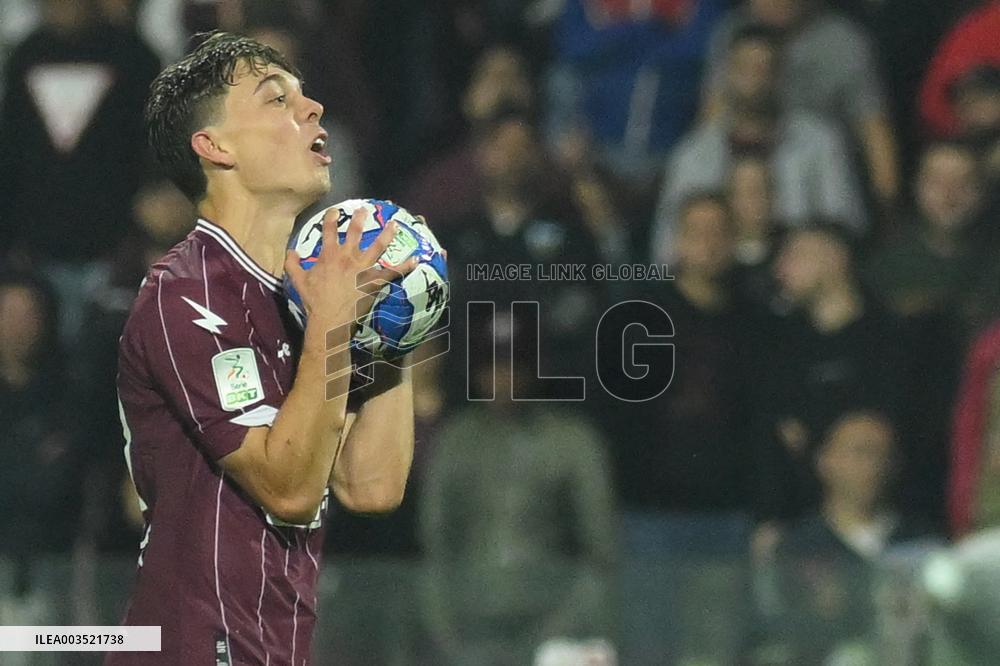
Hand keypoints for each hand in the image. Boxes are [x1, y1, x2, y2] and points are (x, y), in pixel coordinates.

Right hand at [284, 207, 417, 332]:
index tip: (335, 211)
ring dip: (387, 234)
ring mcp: (363, 268)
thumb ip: (292, 263)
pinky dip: (405, 266)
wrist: (329, 318)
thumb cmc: (314, 300)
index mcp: (329, 255)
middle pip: (355, 233)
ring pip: (378, 246)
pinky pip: (393, 272)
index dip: (331, 219)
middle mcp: (348, 257)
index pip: (329, 231)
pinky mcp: (374, 281)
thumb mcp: (297, 280)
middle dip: (360, 219)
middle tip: (364, 210)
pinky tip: (416, 260)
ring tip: (394, 224)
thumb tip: (290, 251)